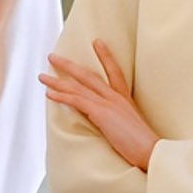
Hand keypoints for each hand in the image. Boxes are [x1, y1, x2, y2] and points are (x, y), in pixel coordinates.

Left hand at [40, 39, 161, 170]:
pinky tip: (48, 93)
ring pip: (78, 87)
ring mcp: (108, 104)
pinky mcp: (101, 113)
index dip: (105, 56)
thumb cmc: (143, 144)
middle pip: (88, 75)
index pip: (114, 71)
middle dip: (68, 65)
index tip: (97, 42)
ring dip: (57, 81)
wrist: (152, 150)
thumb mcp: (130, 126)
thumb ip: (118, 119)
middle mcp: (116, 97)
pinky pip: (77, 101)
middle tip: (52, 56)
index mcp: (125, 98)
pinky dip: (61, 96)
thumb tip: (108, 121)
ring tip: (41, 76)